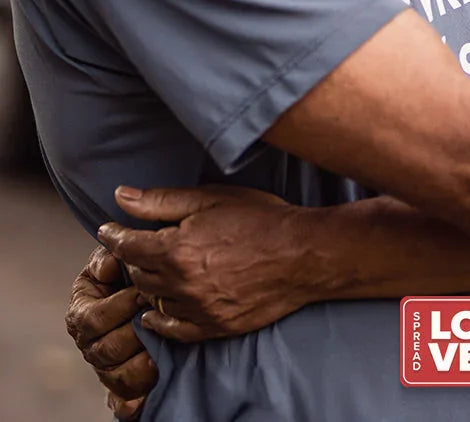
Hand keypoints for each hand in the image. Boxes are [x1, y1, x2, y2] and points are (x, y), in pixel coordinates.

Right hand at [66, 244, 155, 419]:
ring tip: (158, 354)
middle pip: (106, 350)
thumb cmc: (124, 275)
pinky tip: (141, 403)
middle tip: (157, 322)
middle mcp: (90, 344)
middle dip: (134, 335)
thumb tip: (110, 262)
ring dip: (139, 367)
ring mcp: (105, 366)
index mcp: (82, 314)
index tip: (144, 293)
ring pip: (117, 376)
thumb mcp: (112, 261)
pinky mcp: (121, 385)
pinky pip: (122, 401)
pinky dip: (130, 404)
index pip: (94, 318)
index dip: (119, 306)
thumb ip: (107, 259)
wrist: (141, 295)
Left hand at [97, 185, 312, 341]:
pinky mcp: (214, 327)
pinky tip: (155, 311)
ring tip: (155, 270)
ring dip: (149, 284)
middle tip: (138, 245)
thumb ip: (163, 201)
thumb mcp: (212, 199)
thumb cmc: (262, 219)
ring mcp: (197, 309)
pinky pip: (173, 330)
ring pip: (154, 300)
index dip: (114, 235)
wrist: (304, 254)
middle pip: (139, 273)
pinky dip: (159, 321)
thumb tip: (121, 197)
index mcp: (176, 249)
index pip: (128, 246)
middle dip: (134, 257)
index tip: (108, 230)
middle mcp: (181, 284)